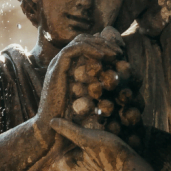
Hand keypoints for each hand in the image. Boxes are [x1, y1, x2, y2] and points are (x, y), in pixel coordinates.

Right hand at [33, 28, 124, 142]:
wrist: (50, 131)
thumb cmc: (69, 120)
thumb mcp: (88, 101)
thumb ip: (96, 90)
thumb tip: (116, 88)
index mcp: (68, 67)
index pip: (85, 45)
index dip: (103, 45)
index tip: (120, 54)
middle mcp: (61, 63)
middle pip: (84, 39)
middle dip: (104, 42)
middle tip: (119, 51)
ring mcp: (57, 65)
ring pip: (79, 40)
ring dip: (100, 44)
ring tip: (115, 53)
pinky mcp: (56, 69)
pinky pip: (73, 49)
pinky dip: (89, 49)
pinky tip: (103, 58)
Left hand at [37, 118, 135, 170]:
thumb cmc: (108, 155)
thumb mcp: (87, 138)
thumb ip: (70, 130)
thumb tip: (51, 121)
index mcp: (72, 166)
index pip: (54, 164)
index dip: (48, 158)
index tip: (43, 155)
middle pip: (68, 161)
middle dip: (66, 151)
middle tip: (64, 139)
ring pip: (81, 162)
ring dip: (81, 152)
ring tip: (82, 140)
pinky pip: (93, 164)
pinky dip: (92, 156)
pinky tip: (98, 147)